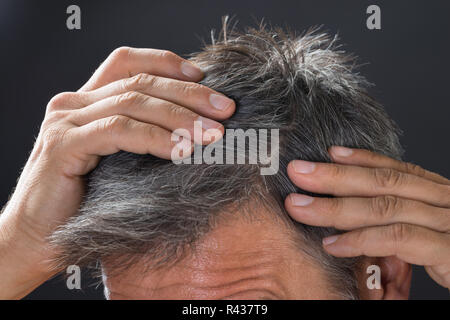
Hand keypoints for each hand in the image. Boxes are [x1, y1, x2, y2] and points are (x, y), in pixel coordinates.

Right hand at [0, 47, 234, 298]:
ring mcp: (66, 120)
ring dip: (179, 118)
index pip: (128, 63)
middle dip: (188, 94)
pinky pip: (119, 131)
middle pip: (139, 82)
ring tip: (213, 134)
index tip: (204, 77)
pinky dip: (155, 138)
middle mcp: (73, 103)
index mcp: (87, 102)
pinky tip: (181, 152)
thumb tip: (195, 129)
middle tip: (225, 109)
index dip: (167, 63)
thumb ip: (143, 137)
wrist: (37, 240)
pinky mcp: (63, 144)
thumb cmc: (85, 204)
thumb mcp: (120, 162)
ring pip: (133, 103)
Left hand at [285, 146, 449, 288]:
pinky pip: (400, 239)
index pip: (396, 169)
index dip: (361, 159)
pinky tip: (332, 244)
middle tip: (298, 172)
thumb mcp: (429, 232)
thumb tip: (354, 214)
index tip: (329, 152)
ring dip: (337, 206)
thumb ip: (399, 219)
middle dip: (335, 177)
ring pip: (387, 206)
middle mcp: (445, 202)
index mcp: (439, 195)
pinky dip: (362, 239)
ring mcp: (449, 223)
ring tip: (300, 207)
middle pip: (384, 182)